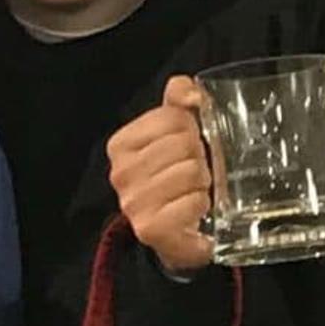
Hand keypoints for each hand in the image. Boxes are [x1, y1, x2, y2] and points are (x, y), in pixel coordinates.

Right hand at [106, 77, 216, 275]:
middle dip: (199, 156)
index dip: (191, 129)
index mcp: (121, 144)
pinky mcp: (150, 229)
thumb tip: (192, 92)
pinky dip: (202, 204)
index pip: (171, 117)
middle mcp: (121, 172)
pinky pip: (195, 201)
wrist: (174, 233)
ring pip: (193, 171)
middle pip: (184, 143)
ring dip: (203, 181)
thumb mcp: (174, 132)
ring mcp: (133, 202)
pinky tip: (193, 209)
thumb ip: (180, 99)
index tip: (187, 146)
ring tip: (193, 189)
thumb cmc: (174, 177)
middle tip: (194, 171)